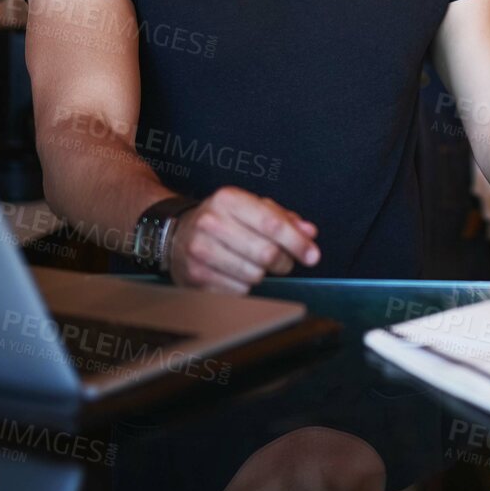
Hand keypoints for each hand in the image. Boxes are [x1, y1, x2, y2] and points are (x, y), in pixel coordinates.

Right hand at [169, 187, 319, 293]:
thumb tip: (309, 232)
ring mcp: (200, 251)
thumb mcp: (250, 208)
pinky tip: (237, 274)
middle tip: (284, 262)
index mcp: (228, 200)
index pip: (272, 223)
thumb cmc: (222, 220)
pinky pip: (238, 291)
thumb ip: (283, 218)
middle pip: (266, 253)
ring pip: (254, 275)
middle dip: (284, 261)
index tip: (312, 255)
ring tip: (256, 264)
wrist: (176, 234)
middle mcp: (211, 222)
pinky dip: (245, 286)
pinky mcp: (195, 276)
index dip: (298, 242)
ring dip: (263, 274)